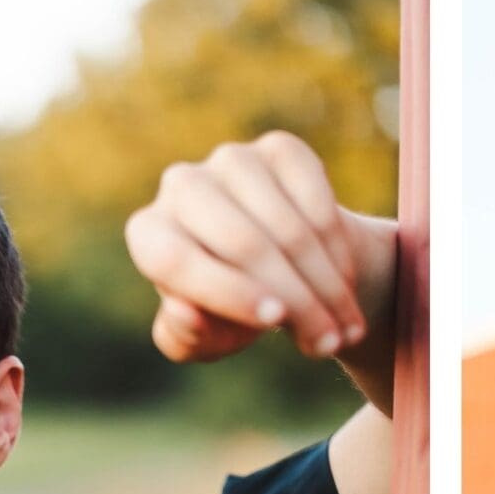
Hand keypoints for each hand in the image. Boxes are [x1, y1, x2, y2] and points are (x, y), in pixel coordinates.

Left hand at [123, 132, 397, 399]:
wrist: (271, 265)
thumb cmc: (226, 309)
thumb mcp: (203, 337)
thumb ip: (184, 337)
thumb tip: (186, 315)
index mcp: (148, 233)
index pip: (177, 260)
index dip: (229, 291)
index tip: (276, 320)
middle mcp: (180, 185)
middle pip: (244, 243)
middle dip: (295, 300)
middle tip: (327, 343)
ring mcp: (231, 161)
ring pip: (287, 227)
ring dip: (326, 285)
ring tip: (345, 328)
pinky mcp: (278, 150)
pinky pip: (316, 198)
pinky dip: (336, 248)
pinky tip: (344, 285)